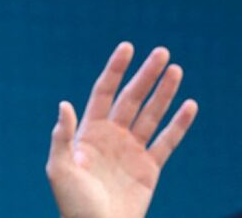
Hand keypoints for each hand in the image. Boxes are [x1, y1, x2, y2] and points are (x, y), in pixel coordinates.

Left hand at [46, 42, 197, 217]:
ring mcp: (131, 150)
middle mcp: (111, 135)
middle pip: (131, 98)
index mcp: (88, 131)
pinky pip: (167, 141)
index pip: (104, 92)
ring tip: (176, 69)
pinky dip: (180, 124)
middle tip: (162, 52)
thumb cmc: (73, 203)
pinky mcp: (149, 168)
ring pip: (151, 114)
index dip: (115, 70)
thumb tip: (64, 104)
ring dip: (164, 93)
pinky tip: (190, 105)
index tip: (127, 47)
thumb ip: (62, 137)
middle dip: (146, 75)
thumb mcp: (60, 169)